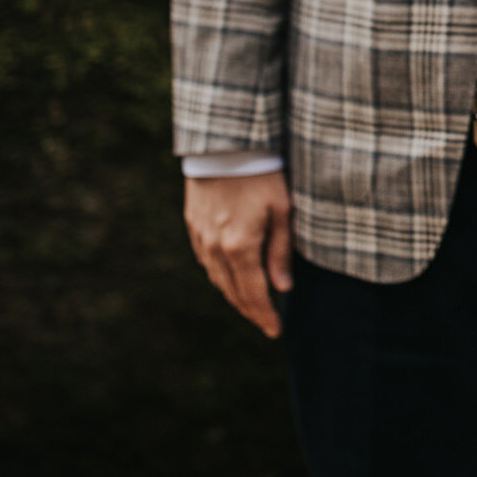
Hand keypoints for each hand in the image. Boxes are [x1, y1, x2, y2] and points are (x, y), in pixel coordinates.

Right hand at [184, 171, 292, 337]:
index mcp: (239, 247)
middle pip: (232, 292)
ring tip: (252, 304)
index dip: (264, 316)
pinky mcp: (193, 225)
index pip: (253, 294)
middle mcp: (215, 248)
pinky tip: (232, 276)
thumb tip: (282, 288)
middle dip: (250, 310)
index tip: (275, 331)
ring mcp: (200, 237)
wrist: (225, 145)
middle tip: (265, 322)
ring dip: (234, 294)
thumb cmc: (263, 175)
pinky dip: (221, 275)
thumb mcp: (283, 211)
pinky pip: (206, 261)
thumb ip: (281, 252)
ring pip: (217, 279)